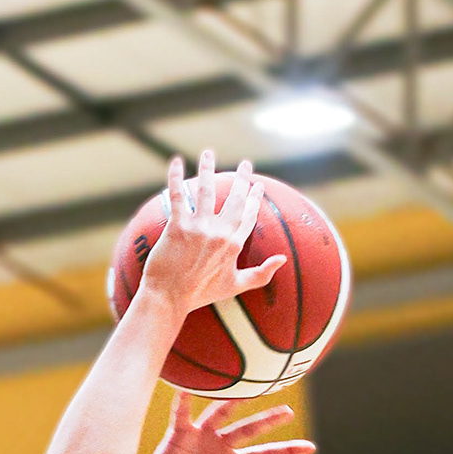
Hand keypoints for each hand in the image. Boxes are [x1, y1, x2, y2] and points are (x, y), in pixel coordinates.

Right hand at [130, 390, 314, 453]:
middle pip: (249, 429)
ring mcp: (201, 438)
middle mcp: (220, 446)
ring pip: (221, 414)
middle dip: (268, 420)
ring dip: (233, 401)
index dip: (286, 451)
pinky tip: (187, 387)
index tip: (310, 447)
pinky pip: (182, 414)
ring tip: (248, 387)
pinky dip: (183, 400)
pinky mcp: (180, 435)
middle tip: (288, 412)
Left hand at [138, 151, 285, 323]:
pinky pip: (178, 195)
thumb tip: (283, 259)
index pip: (248, 215)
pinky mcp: (178, 227)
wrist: (169, 300)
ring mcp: (199, 228)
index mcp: (234, 245)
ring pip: (206, 190)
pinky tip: (177, 161)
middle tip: (245, 164)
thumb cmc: (200, 295)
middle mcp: (220, 233)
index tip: (257, 186)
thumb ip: (261, 274)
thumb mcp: (235, 286)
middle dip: (241, 178)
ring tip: (209, 153)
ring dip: (208, 168)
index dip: (254, 198)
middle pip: (234, 198)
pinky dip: (176, 177)